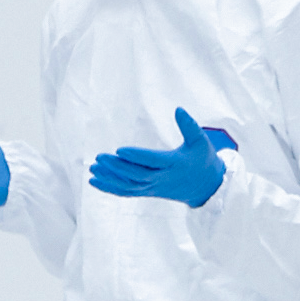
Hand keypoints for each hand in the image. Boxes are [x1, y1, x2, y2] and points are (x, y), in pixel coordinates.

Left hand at [87, 107, 236, 205]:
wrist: (206, 188)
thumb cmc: (203, 160)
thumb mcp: (201, 142)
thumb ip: (190, 126)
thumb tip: (178, 109)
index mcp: (174, 165)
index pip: (152, 161)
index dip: (136, 156)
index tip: (119, 150)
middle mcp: (162, 179)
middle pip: (136, 175)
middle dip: (117, 168)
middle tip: (99, 157)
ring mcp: (154, 188)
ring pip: (129, 186)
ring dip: (109, 179)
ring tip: (93, 168)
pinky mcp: (148, 192)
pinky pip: (127, 192)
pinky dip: (110, 188)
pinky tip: (95, 181)